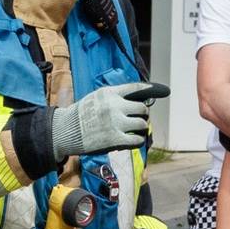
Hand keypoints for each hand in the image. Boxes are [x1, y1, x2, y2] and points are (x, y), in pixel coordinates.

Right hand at [50, 81, 168, 157]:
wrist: (66, 130)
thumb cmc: (81, 114)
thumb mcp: (96, 97)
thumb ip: (114, 97)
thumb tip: (136, 99)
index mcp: (110, 93)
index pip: (136, 88)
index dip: (150, 90)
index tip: (163, 91)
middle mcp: (115, 106)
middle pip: (143, 108)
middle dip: (143, 113)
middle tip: (139, 118)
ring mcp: (116, 123)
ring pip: (142, 124)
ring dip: (141, 127)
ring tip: (135, 129)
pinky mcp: (115, 139)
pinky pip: (137, 139)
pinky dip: (138, 139)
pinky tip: (133, 139)